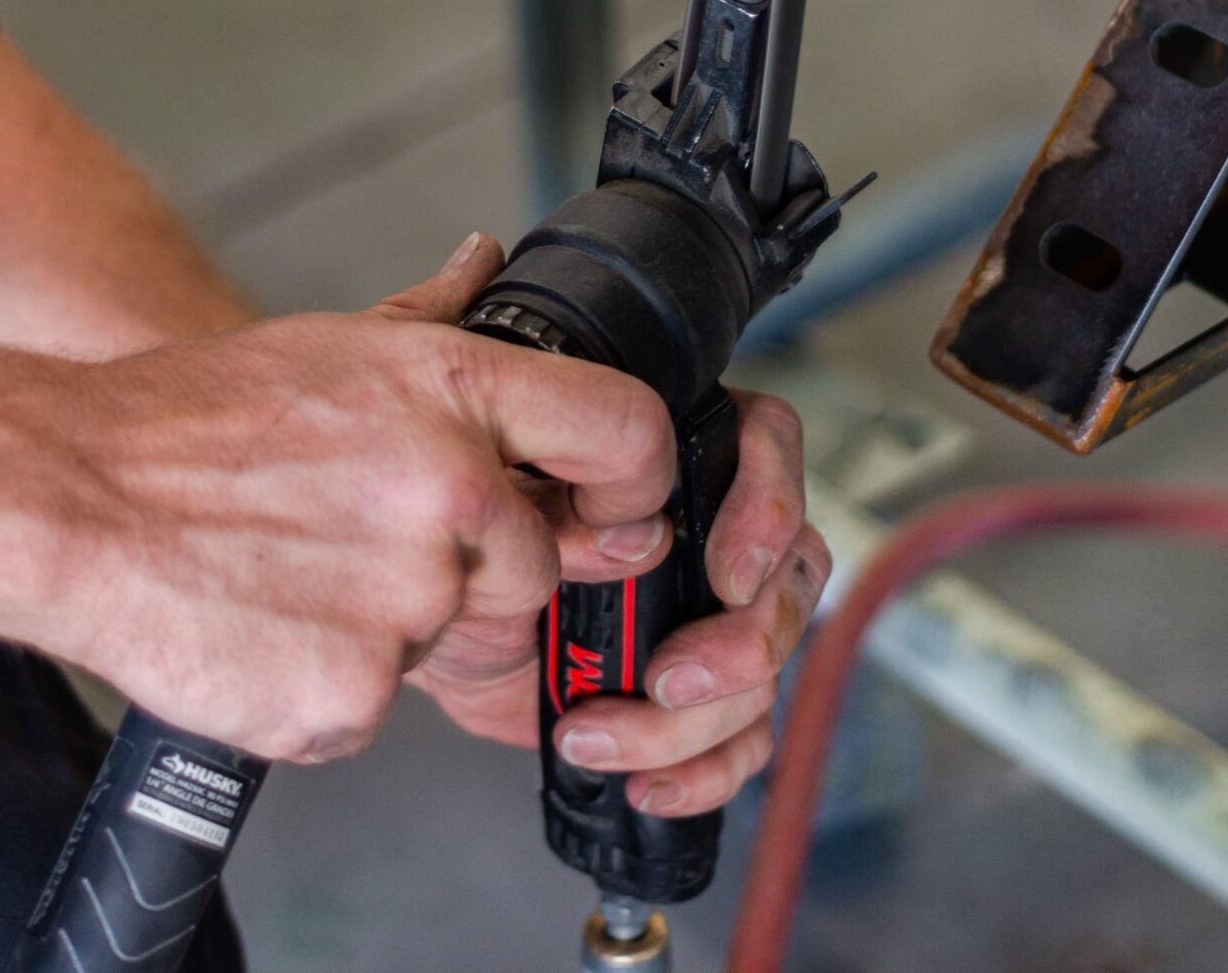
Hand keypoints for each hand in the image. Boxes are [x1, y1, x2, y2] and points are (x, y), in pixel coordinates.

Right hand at [0, 234, 674, 763]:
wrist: (63, 499)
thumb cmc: (183, 424)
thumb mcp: (328, 346)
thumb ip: (431, 320)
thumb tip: (485, 262)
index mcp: (451, 393)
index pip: (621, 430)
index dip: (634, 482)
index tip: (614, 508)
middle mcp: (447, 489)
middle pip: (535, 571)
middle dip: (469, 579)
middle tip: (359, 550)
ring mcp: (405, 598)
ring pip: (455, 645)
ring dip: (396, 634)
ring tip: (301, 579)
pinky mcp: (354, 693)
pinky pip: (381, 707)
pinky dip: (329, 688)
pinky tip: (268, 627)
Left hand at [411, 374, 830, 821]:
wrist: (436, 619)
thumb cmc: (469, 536)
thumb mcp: (497, 497)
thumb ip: (562, 502)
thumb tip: (634, 541)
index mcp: (674, 453)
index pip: (768, 444)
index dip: (768, 509)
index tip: (725, 576)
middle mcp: (713, 530)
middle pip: (791, 573)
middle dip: (743, 643)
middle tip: (667, 677)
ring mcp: (713, 616)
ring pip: (766, 671)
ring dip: (689, 723)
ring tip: (593, 735)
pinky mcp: (698, 696)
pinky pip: (744, 742)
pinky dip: (702, 773)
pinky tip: (644, 784)